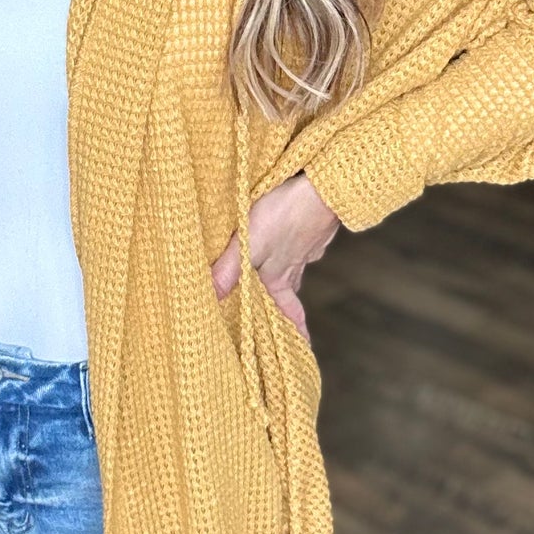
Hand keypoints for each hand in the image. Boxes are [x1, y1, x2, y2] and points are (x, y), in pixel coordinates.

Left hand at [210, 172, 340, 340]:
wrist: (323, 187)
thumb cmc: (284, 215)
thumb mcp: (249, 244)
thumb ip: (228, 270)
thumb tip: (209, 299)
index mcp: (280, 275)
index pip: (288, 311)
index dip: (295, 329)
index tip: (302, 346)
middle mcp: (297, 264)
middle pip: (290, 288)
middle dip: (285, 300)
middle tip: (282, 311)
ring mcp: (310, 244)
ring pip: (297, 263)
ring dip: (287, 269)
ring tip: (278, 269)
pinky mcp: (315, 223)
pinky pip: (304, 239)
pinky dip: (296, 242)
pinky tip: (292, 232)